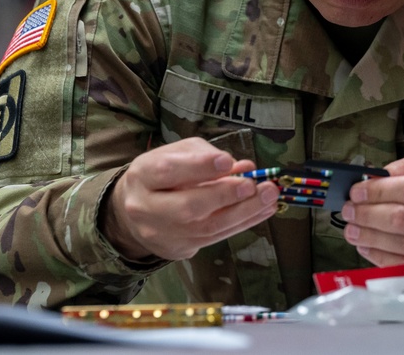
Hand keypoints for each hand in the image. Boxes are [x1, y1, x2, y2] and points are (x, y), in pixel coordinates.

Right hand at [102, 137, 279, 260]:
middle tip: (254, 185)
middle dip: (225, 196)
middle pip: (188, 207)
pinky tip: (262, 211)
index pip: (168, 171)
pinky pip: (215, 239)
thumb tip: (242, 167)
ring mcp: (162, 235)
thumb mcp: (177, 154)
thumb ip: (206, 156)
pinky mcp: (178, 250)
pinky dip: (242, 224)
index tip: (228, 162)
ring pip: (206, 228)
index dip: (199, 167)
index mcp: (143, 176)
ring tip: (268, 198)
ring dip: (244, 213)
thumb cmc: (162, 174)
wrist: (135, 211)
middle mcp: (146, 209)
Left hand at [340, 151, 403, 279]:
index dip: (377, 191)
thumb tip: (379, 175)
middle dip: (367, 214)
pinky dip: (382, 258)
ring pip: (402, 245)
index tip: (356, 190)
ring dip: (369, 237)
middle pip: (402, 219)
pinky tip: (367, 248)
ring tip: (351, 229)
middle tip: (347, 210)